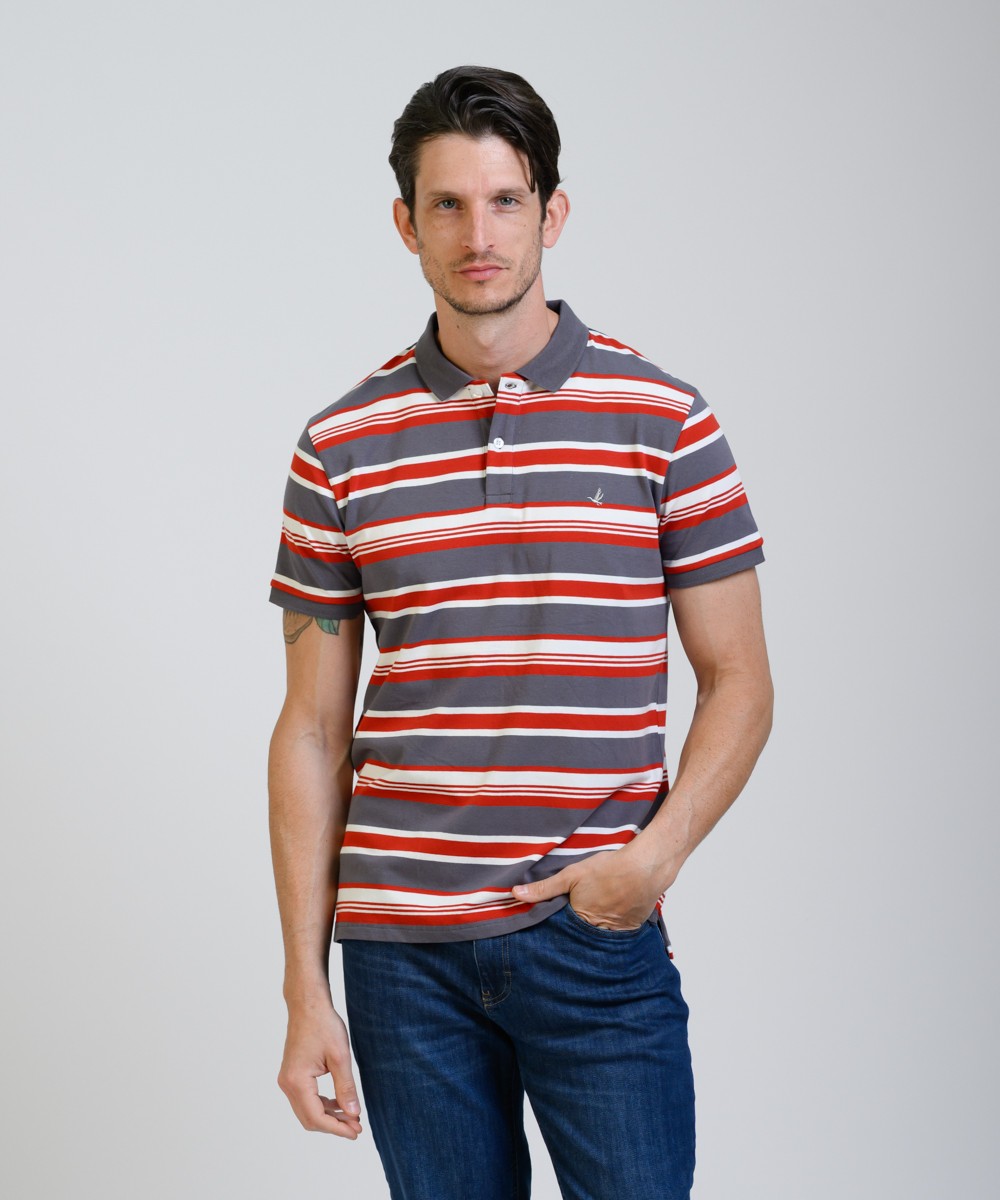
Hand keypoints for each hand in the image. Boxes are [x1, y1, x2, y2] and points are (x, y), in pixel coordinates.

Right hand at [277, 1001, 362, 1138]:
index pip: (316, 1117)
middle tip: (356, 1127)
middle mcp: (287, 1084)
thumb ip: (346, 1087)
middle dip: (333, 1125)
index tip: (356, 1132)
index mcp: (297, 1081)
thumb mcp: (340, 1057)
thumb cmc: (323, 1025)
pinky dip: (322, 1105)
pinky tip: (338, 1103)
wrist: (308, 1005)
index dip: (337, 1128)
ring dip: (328, 1116)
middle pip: (309, 1118)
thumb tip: (354, 1114)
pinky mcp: (292, 1075)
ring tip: (351, 1117)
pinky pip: (305, 1099)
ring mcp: (287, 1080)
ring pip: (307, 1110)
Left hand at [512, 843, 666, 930]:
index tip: (556, 922)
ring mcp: (616, 933)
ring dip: (596, 932)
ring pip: (600, 937)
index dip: (559, 926)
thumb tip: (515, 894)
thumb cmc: (609, 869)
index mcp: (580, 921)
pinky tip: (613, 915)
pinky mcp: (632, 929)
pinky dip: (614, 929)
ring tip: (596, 918)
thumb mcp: (571, 875)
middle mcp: (597, 931)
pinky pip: (618, 935)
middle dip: (577, 932)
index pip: (563, 931)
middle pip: (582, 936)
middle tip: (580, 917)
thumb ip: (544, 887)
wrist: (645, 868)